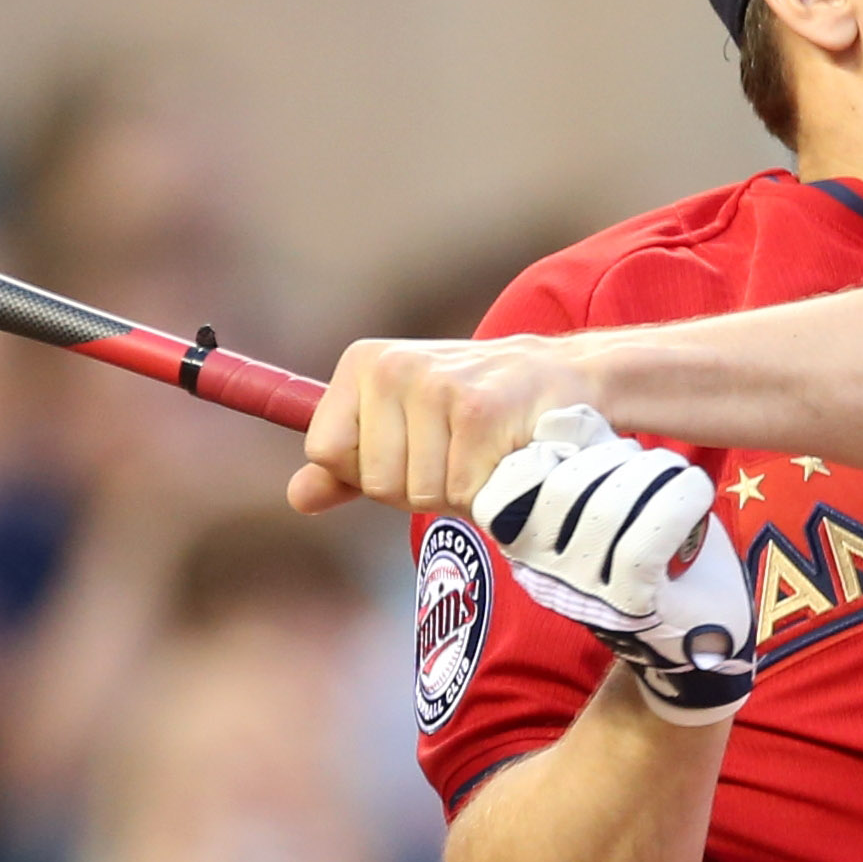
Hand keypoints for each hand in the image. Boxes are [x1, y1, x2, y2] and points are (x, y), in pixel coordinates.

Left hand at [290, 335, 611, 514]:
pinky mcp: (478, 412)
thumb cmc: (478, 411)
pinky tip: (507, 458)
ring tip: (486, 455)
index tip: (411, 450)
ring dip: (460, 493)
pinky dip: (489, 495)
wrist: (564, 379)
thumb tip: (298, 497)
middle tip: (460, 453)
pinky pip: (463, 494)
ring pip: (421, 494)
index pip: (326, 452)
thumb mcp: (403, 427)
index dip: (370, 473)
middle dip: (421, 488)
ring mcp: (435, 386)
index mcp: (364, 364)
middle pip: (376, 481)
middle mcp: (393, 367)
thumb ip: (348, 464)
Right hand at [471, 410, 755, 724]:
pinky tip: (695, 492)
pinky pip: (644, 543)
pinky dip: (678, 502)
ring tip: (675, 473)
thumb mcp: (608, 496)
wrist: (701, 632)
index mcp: (525, 542)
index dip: (554, 447)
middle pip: (563, 487)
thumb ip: (581, 459)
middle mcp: (544, 573)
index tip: (594, 443)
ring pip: (607, 510)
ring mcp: (585, 594)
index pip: (508, 486)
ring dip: (653, 473)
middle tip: (647, 460)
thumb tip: (561, 419)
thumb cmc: (655, 551)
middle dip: (614, 455)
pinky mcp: (629, 607)